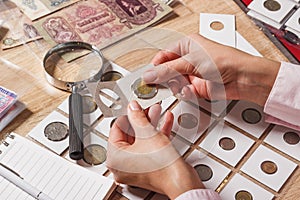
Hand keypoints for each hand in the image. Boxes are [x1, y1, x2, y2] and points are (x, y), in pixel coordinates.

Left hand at [107, 100, 204, 198]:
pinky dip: (156, 135)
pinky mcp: (148, 167)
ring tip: (157, 111)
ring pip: (141, 140)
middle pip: (129, 134)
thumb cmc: (162, 166)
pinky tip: (165, 122)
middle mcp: (122, 165)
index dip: (127, 115)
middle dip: (141, 119)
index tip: (134, 107)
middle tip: (147, 108)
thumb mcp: (147, 133)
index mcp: (115, 159)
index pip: (116, 130)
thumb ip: (137, 117)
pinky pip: (149, 147)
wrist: (181, 180)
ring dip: (150, 124)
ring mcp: (135, 167)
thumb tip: (132, 108)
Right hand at [143, 33, 279, 105]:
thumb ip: (168, 70)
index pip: (163, 56)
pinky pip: (183, 92)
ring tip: (182, 87)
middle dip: (165, 79)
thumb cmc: (226, 61)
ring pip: (174, 83)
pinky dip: (185, 93)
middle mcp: (189, 59)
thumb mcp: (191, 62)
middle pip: (167, 71)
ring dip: (176, 87)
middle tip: (158, 86)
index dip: (155, 66)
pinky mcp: (197, 87)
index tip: (147, 76)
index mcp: (187, 45)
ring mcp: (192, 74)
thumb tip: (150, 74)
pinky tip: (190, 91)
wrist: (243, 78)